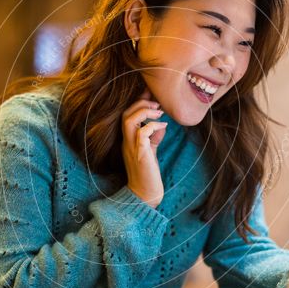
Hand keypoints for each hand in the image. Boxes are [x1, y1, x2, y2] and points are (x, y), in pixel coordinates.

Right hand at [121, 89, 166, 208]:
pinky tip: (163, 126)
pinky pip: (141, 133)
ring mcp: (131, 147)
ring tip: (159, 112)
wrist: (145, 194)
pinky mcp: (140, 154)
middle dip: (141, 103)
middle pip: (125, 114)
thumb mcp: (151, 151)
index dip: (138, 101)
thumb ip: (153, 137)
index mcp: (127, 140)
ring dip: (144, 111)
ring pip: (129, 120)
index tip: (151, 94)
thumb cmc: (148, 173)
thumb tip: (162, 124)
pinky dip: (153, 125)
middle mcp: (126, 142)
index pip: (127, 115)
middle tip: (157, 104)